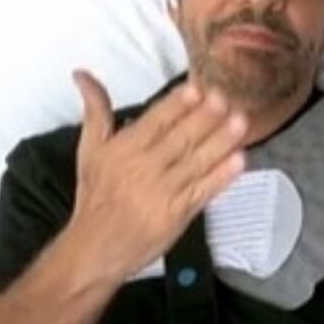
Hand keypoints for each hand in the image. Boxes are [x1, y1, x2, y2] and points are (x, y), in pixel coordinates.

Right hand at [68, 71, 246, 283]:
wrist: (94, 249)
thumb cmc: (96, 197)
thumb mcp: (89, 150)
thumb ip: (95, 111)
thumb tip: (83, 74)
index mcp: (122, 150)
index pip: (155, 121)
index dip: (178, 105)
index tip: (198, 88)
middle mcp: (143, 169)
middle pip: (180, 139)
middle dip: (205, 118)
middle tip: (226, 98)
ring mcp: (162, 193)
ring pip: (195, 163)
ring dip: (220, 142)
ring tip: (241, 122)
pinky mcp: (177, 216)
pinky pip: (202, 191)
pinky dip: (221, 176)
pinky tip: (239, 160)